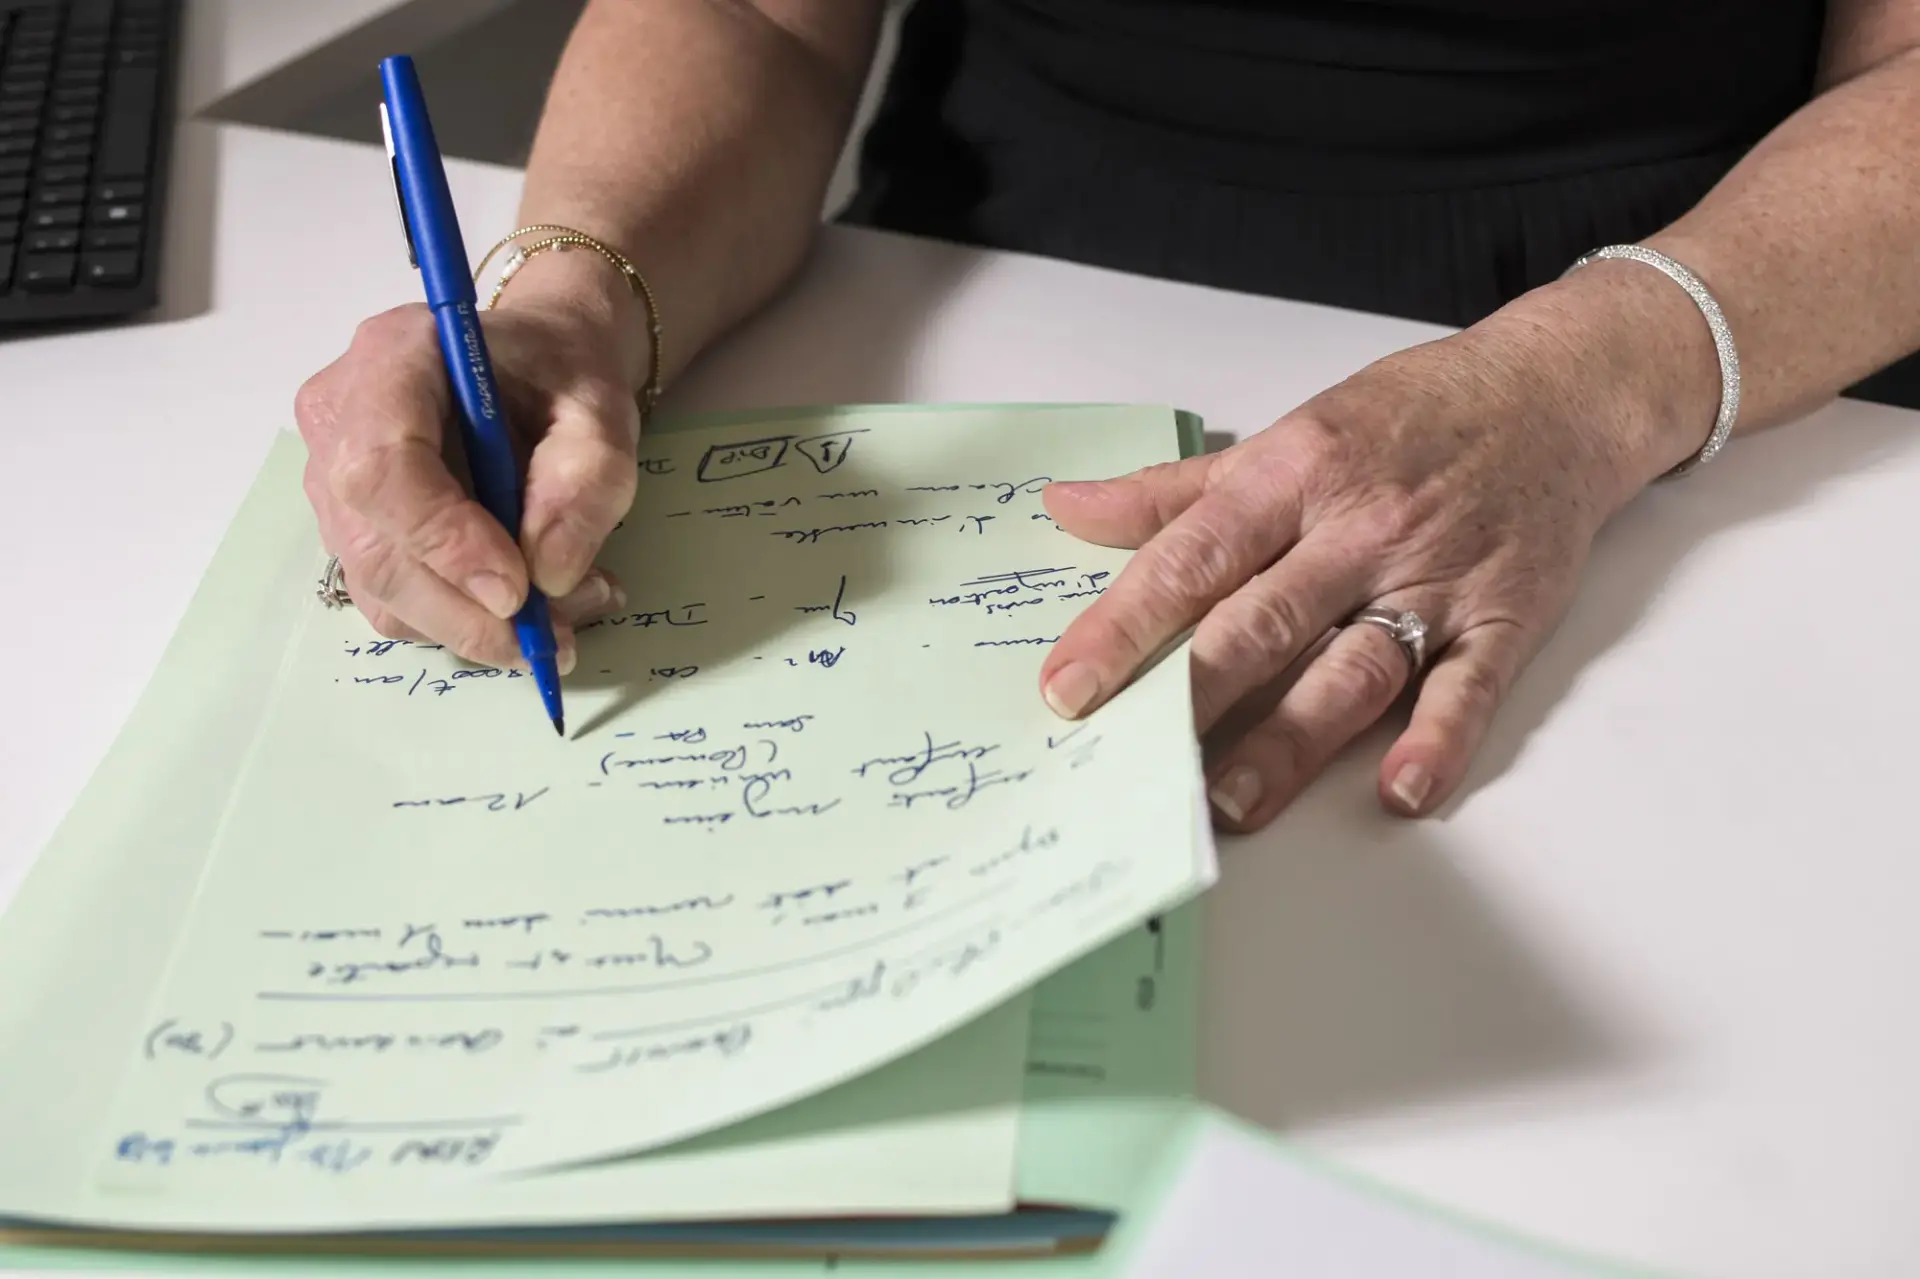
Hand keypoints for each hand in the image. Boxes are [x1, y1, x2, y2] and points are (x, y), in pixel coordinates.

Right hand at [294, 259, 644, 668]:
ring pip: (381, 589)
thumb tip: (549, 575)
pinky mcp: (354, 529)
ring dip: (474, 626)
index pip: (382, 467)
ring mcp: (334, 480)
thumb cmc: (561, 373)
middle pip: (374, 548)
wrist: (538, 365)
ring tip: (567, 610)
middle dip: (467, 613)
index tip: (518, 591)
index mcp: (392, 359)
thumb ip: (587, 479)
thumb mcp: (602, 409)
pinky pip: (394, 600)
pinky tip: (533, 603)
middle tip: (554, 637)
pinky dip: (464, 620)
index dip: (444, 542)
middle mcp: (340, 420)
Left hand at [1037, 308, 1691, 830]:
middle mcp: (1360, 529)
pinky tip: (1402, 789)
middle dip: (1193, 692)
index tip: (1069, 685)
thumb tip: (1067, 509)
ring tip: (1234, 801)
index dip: (1125, 624)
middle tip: (1134, 758)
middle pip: (1264, 620)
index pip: (1193, 557)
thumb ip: (1176, 492)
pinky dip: (1439, 738)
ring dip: (1293, 739)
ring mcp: (1434, 577)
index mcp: (1295, 475)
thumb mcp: (1287, 434)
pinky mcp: (1504, 616)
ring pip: (1353, 666)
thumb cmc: (1410, 416)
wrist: (1556, 392)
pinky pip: (1470, 686)